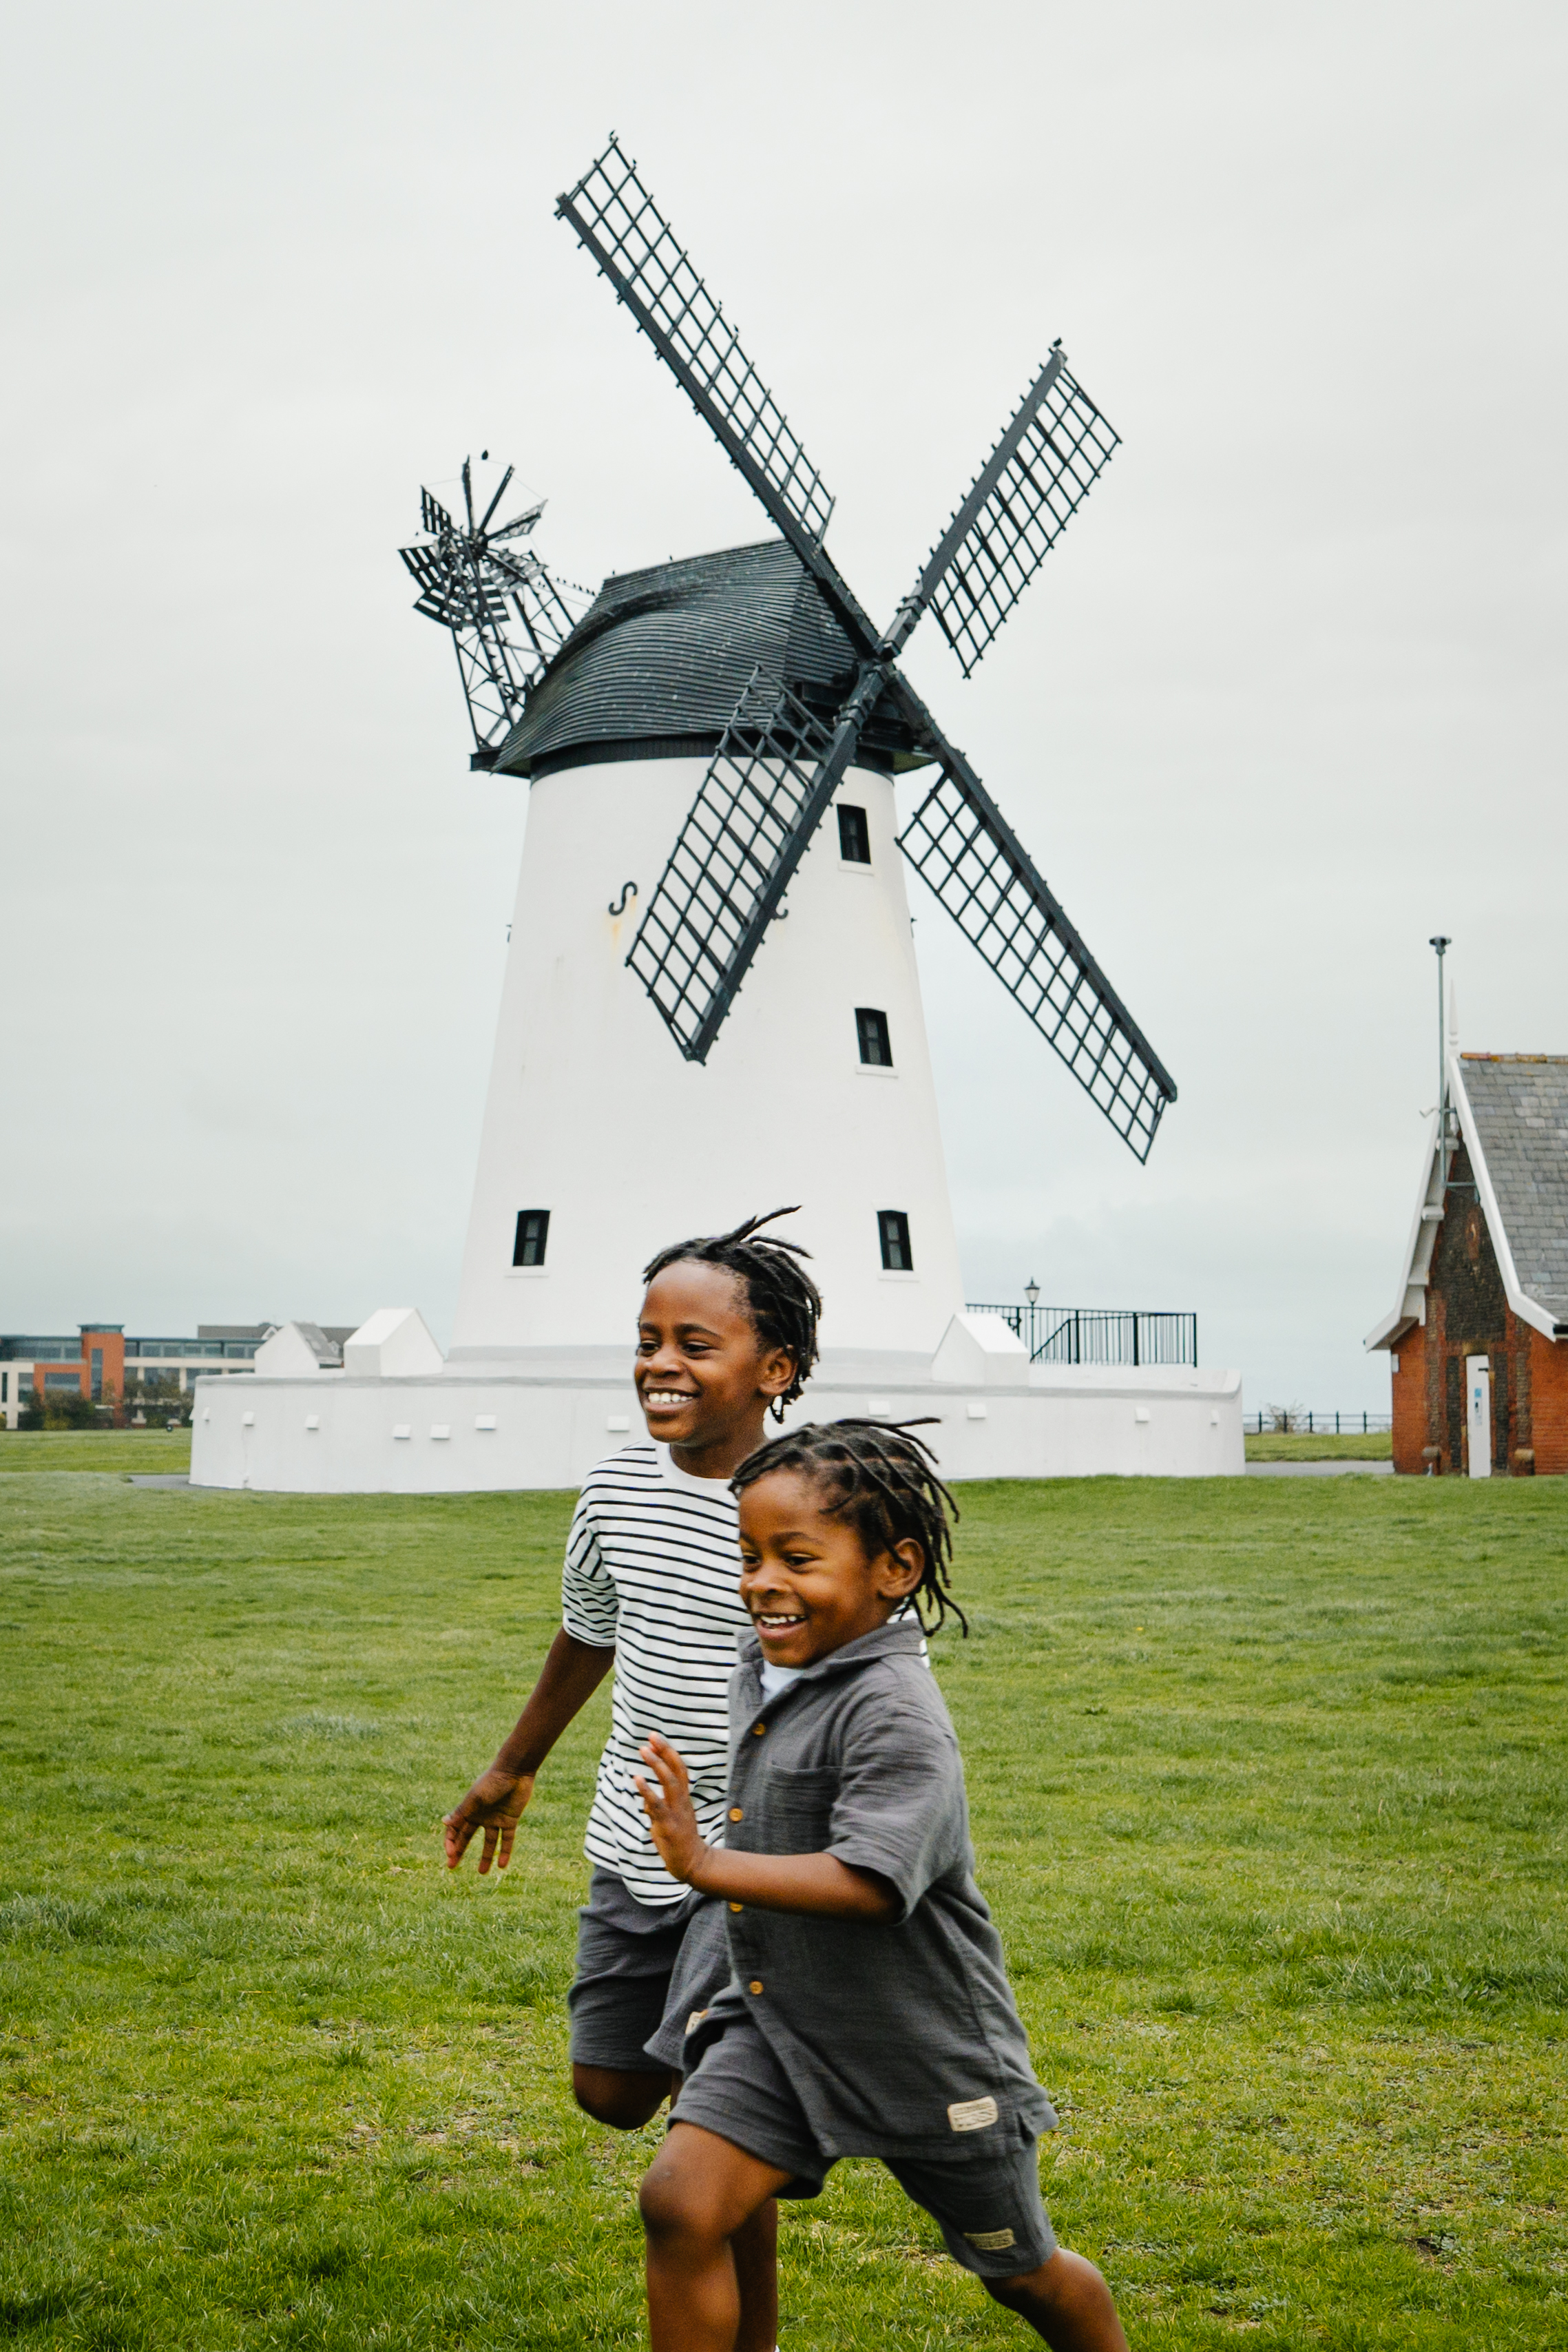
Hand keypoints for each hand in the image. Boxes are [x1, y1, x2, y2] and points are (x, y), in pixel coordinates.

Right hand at [443, 1766, 534, 1871]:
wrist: (514, 1771)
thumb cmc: (492, 1782)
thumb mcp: (475, 1799)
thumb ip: (461, 1812)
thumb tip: (444, 1822)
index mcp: (468, 1809)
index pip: (455, 1830)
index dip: (450, 1843)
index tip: (450, 1855)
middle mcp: (480, 1816)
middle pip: (467, 1837)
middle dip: (459, 1851)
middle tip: (451, 1867)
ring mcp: (495, 1819)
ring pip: (489, 1842)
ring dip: (485, 1857)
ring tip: (482, 1873)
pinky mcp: (510, 1820)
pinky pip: (507, 1839)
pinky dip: (505, 1851)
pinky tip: (502, 1866)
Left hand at [633, 1735, 711, 1887]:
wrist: (693, 1864)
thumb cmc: (680, 1842)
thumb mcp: (669, 1820)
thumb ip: (658, 1808)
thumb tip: (646, 1802)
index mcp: (683, 1798)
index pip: (679, 1769)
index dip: (668, 1753)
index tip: (656, 1738)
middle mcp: (682, 1801)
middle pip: (677, 1770)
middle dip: (664, 1751)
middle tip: (651, 1736)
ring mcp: (676, 1812)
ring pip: (670, 1782)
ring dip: (656, 1765)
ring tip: (643, 1750)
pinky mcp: (669, 1825)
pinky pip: (657, 1805)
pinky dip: (647, 1790)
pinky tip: (637, 1778)